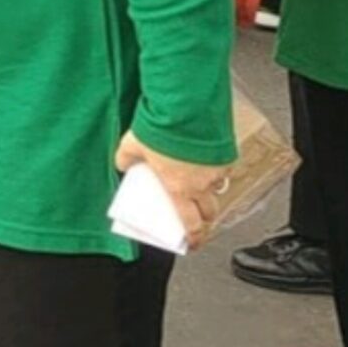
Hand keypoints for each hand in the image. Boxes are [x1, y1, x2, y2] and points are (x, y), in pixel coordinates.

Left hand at [113, 132, 233, 249]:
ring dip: (211, 186)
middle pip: (211, 211)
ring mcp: (216, 168)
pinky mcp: (226, 150)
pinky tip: (207, 151)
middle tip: (198, 211)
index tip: (193, 241)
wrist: (185, 105)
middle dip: (205, 214)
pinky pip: (224, 163)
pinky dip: (217, 162)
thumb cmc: (162, 127)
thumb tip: (121, 162)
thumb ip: (126, 157)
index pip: (190, 224)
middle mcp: (202, 183)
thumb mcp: (133, 143)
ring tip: (200, 176)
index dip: (193, 237)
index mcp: (179, 189)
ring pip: (218, 186)